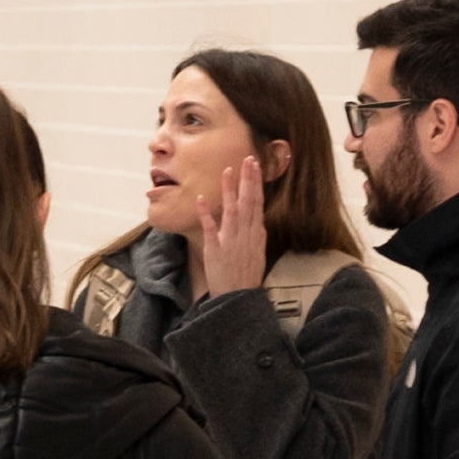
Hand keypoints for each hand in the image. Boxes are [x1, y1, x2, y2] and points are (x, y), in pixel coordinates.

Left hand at [190, 146, 269, 299]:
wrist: (238, 298)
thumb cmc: (247, 275)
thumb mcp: (258, 251)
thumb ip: (256, 233)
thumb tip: (257, 218)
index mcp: (256, 233)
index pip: (257, 203)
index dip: (256, 183)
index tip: (255, 166)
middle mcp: (245, 234)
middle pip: (248, 202)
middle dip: (248, 180)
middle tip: (248, 159)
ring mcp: (230, 241)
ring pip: (231, 211)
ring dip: (229, 191)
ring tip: (227, 171)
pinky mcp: (215, 250)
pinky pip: (209, 229)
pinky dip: (206, 214)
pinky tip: (200, 199)